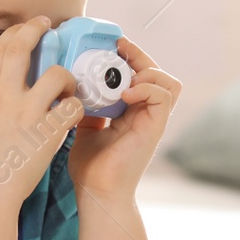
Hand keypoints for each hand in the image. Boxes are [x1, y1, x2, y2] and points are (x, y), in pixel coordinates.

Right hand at [0, 17, 84, 213]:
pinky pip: (72, 106)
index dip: (15, 32)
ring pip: (57, 74)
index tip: (26, 27)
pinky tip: (73, 116)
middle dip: (36, 30)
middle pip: (21, 47)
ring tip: (69, 89)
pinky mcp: (46, 132)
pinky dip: (77, 107)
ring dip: (68, 78)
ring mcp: (25, 114)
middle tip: (50, 26)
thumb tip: (12, 84)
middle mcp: (3, 98)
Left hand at [66, 37, 180, 202]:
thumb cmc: (90, 166)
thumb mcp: (83, 126)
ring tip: (123, 73)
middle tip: (118, 47)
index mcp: (131, 111)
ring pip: (168, 82)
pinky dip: (146, 88)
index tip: (109, 46)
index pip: (139, 74)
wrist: (97, 193)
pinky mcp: (156, 128)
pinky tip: (125, 94)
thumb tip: (71, 83)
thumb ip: (86, 105)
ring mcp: (153, 121)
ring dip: (147, 70)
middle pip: (156, 72)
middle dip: (138, 55)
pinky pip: (164, 96)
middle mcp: (145, 114)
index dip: (128, 57)